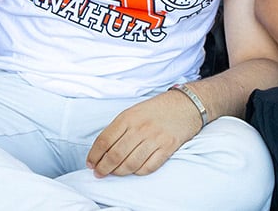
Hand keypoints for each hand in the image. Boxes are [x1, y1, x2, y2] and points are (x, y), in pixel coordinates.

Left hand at [85, 91, 202, 176]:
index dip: (94, 156)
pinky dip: (138, 172)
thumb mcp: (133, 111)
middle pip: (115, 155)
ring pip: (130, 164)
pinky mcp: (168, 147)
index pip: (104, 141)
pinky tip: (134, 170)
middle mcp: (140, 128)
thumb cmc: (157, 109)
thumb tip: (102, 150)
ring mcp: (155, 138)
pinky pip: (148, 167)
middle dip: (104, 168)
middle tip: (100, 173)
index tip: (91, 163)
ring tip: (115, 172)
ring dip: (119, 172)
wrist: (186, 104)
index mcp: (128, 117)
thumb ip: (119, 128)